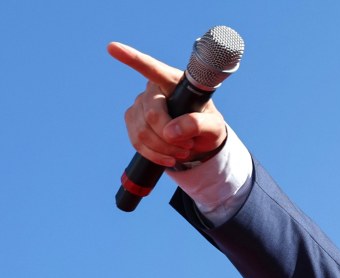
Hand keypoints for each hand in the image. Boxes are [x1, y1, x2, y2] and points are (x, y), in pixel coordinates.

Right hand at [109, 41, 227, 166]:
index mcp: (173, 81)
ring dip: (164, 148)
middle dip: (170, 137)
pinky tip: (169, 157)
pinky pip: (137, 141)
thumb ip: (199, 125)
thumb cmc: (207, 125)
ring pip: (143, 131)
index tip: (112, 47)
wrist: (198, 140)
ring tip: (183, 151)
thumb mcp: (214, 126)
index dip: (132, 58)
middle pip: (152, 114)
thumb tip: (171, 132)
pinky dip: (155, 154)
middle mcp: (152, 89)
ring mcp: (139, 104)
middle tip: (189, 146)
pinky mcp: (133, 120)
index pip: (151, 68)